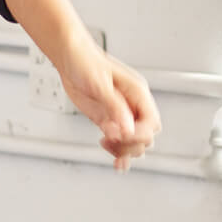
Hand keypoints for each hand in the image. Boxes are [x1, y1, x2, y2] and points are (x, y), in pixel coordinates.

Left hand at [56, 39, 161, 172]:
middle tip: (110, 139)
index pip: (151, 122)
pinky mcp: (107, 120)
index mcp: (138, 93)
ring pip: (134, 142)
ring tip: (105, 144)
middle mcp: (132, 105)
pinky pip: (119, 141)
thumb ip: (115, 107)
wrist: (69, 58)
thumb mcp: (100, 84)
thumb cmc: (85, 62)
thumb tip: (126, 129)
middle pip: (146, 136)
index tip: (122, 136)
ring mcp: (120, 115)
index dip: (139, 134)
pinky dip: (119, 153)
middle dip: (130, 143)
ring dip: (123, 150)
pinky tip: (117, 162)